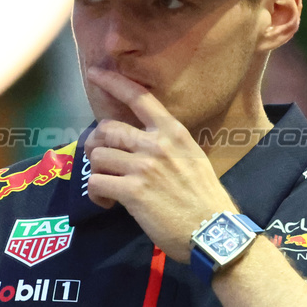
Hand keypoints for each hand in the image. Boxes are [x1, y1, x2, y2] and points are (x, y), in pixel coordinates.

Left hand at [84, 69, 236, 262]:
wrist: (213, 232)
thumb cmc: (204, 199)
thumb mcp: (192, 158)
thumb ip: (166, 145)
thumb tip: (138, 144)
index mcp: (174, 132)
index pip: (139, 97)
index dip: (113, 83)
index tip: (94, 74)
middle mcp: (157, 144)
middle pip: (107, 129)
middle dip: (96, 144)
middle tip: (100, 160)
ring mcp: (143, 166)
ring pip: (98, 156)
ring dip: (96, 171)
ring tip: (107, 186)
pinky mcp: (132, 191)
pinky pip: (96, 182)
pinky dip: (96, 193)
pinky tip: (107, 202)